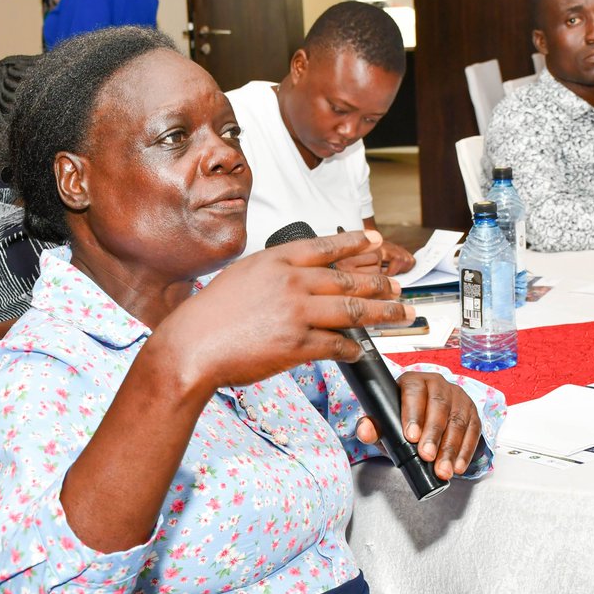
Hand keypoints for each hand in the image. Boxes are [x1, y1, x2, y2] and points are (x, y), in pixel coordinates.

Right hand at [159, 230, 410, 389]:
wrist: (191, 346)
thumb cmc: (209, 315)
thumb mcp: (241, 276)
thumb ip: (274, 273)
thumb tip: (302, 280)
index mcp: (275, 261)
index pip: (325, 247)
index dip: (355, 244)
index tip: (375, 242)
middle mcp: (290, 282)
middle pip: (348, 280)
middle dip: (380, 285)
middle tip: (399, 288)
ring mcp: (296, 313)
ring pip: (353, 311)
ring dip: (383, 314)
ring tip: (402, 315)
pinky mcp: (297, 345)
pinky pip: (337, 345)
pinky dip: (353, 349)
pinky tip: (360, 351)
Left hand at [355, 371, 481, 479]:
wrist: (425, 421)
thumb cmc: (403, 421)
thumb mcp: (386, 424)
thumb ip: (372, 428)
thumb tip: (364, 431)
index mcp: (413, 381)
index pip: (414, 392)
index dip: (413, 414)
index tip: (410, 436)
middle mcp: (437, 384)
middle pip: (438, 406)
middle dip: (433, 434)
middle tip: (426, 456)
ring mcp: (457, 397)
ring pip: (457, 420)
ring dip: (450, 448)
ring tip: (442, 470)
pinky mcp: (471, 412)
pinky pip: (473, 431)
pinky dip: (466, 451)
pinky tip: (458, 466)